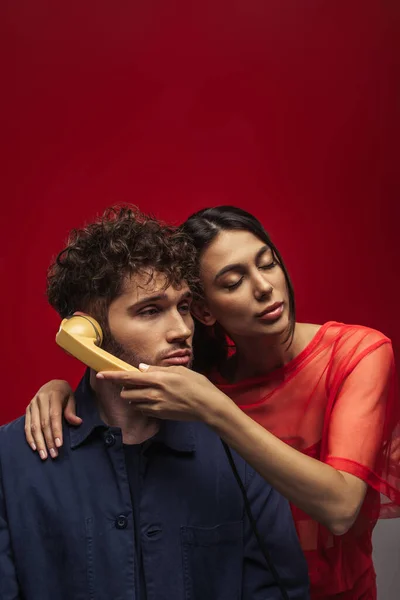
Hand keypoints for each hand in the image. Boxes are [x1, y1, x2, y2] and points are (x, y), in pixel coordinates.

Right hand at [25, 380, 80, 459]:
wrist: (52, 384)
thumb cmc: (64, 393)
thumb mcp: (71, 398)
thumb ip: (72, 410)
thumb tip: (77, 423)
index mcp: (53, 394)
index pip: (54, 415)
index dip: (56, 431)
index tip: (59, 445)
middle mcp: (40, 399)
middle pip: (43, 423)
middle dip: (48, 440)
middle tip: (53, 454)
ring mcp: (32, 404)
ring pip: (34, 426)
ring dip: (39, 442)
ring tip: (44, 455)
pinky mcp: (27, 409)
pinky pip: (26, 426)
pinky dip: (30, 438)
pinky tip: (35, 448)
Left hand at [97, 364, 230, 422]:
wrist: (208, 406)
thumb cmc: (197, 385)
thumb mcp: (179, 371)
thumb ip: (157, 369)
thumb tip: (140, 368)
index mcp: (158, 378)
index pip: (128, 377)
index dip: (112, 376)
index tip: (101, 374)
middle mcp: (154, 393)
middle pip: (126, 393)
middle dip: (125, 389)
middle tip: (135, 384)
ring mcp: (156, 406)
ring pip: (133, 403)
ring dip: (134, 397)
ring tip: (147, 392)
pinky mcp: (160, 415)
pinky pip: (143, 410)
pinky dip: (143, 405)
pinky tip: (155, 400)